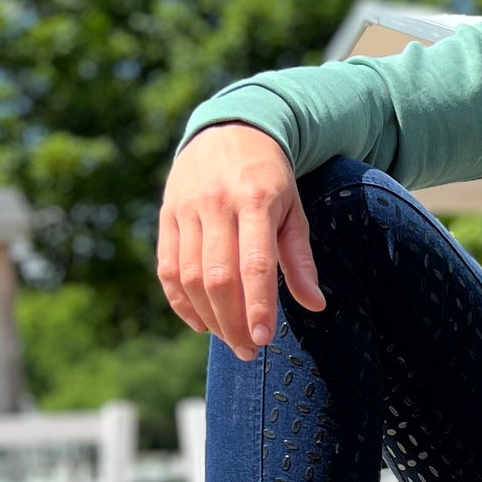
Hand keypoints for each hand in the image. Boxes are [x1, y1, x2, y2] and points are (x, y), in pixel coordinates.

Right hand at [157, 124, 322, 358]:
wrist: (230, 130)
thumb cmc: (270, 178)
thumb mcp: (294, 209)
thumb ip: (301, 258)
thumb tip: (315, 306)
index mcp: (255, 201)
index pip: (254, 264)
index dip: (256, 305)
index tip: (262, 339)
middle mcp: (216, 204)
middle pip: (217, 277)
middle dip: (232, 322)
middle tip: (250, 352)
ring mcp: (186, 209)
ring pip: (189, 277)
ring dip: (209, 318)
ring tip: (231, 340)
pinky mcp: (166, 216)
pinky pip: (167, 269)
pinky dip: (181, 302)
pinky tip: (200, 323)